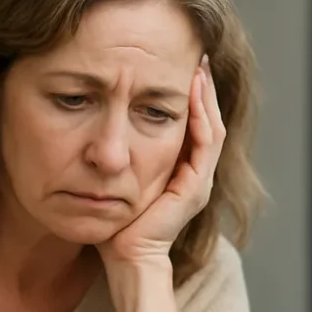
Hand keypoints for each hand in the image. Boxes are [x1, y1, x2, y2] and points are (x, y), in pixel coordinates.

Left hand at [99, 55, 224, 265]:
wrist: (125, 257)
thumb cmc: (114, 224)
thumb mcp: (116, 178)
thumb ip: (118, 154)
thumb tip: (98, 125)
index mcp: (182, 172)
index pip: (195, 125)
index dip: (192, 95)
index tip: (181, 64)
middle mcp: (196, 174)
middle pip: (209, 121)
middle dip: (203, 88)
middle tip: (197, 55)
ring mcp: (199, 181)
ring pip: (213, 128)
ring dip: (206, 96)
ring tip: (199, 67)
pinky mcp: (195, 187)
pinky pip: (205, 144)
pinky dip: (201, 116)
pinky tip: (193, 93)